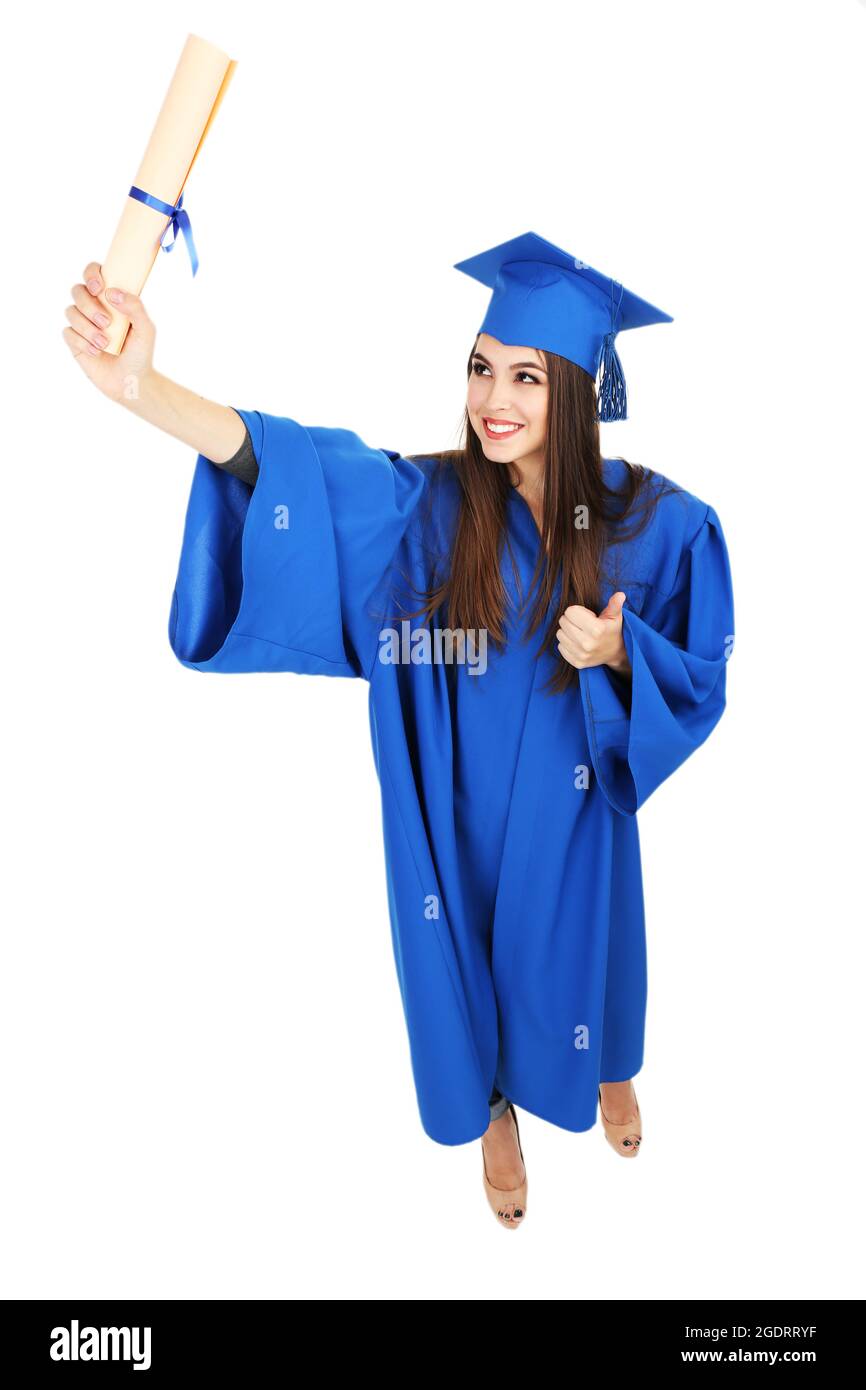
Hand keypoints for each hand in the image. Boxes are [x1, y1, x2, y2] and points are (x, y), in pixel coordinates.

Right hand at [61, 261, 155, 403]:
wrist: (131, 382)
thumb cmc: (140, 353)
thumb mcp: (145, 329)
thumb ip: (135, 307)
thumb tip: (112, 292)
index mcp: (111, 298)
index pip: (94, 273)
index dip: (92, 274)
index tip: (99, 287)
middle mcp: (94, 306)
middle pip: (78, 290)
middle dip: (89, 306)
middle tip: (106, 322)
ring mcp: (82, 323)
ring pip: (71, 311)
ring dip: (87, 327)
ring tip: (105, 343)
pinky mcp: (74, 340)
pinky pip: (68, 332)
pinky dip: (82, 342)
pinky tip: (96, 352)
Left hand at [556, 591, 630, 675]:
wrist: (615, 652)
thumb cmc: (612, 630)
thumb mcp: (615, 616)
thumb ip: (615, 604)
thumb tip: (620, 594)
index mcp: (597, 629)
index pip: (570, 611)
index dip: (577, 610)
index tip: (587, 616)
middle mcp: (587, 643)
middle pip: (563, 622)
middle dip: (570, 619)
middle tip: (581, 623)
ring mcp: (581, 654)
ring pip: (559, 634)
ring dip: (567, 631)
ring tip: (578, 632)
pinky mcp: (577, 662)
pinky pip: (560, 646)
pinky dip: (566, 642)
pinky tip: (576, 642)